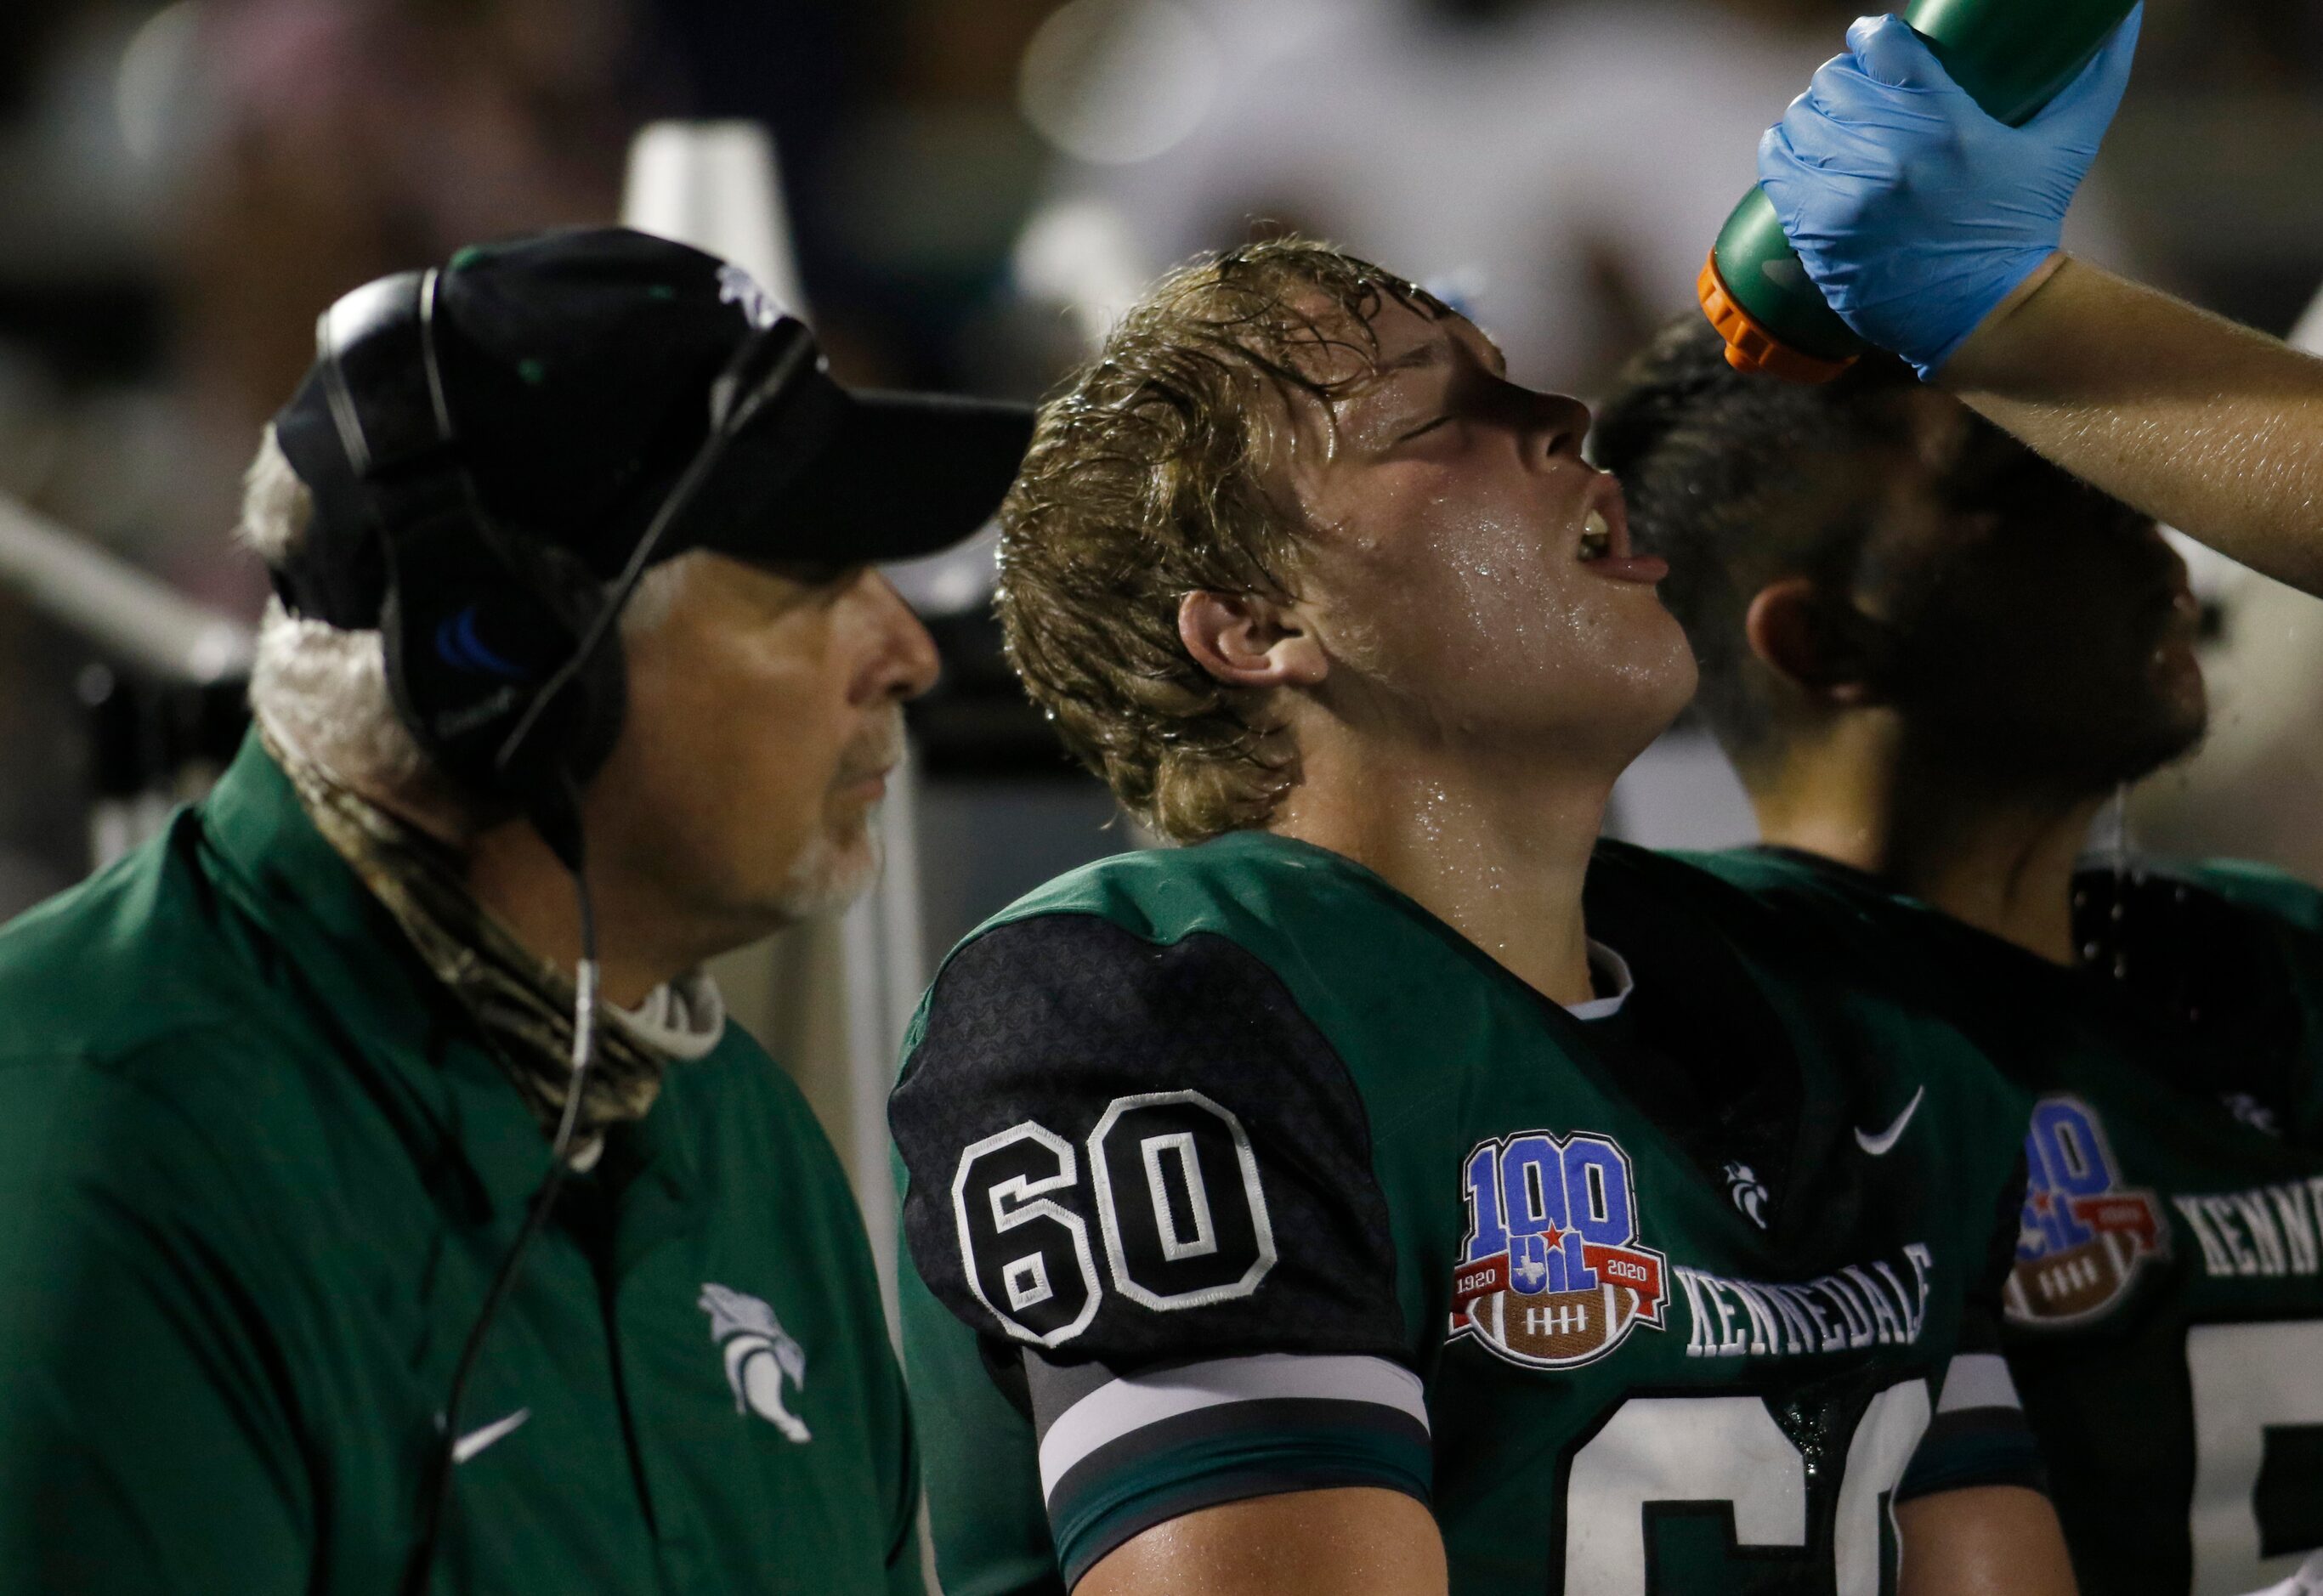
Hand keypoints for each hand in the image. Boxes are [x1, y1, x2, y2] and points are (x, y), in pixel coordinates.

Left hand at [1756, 6, 2141, 377]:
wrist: (1985, 315)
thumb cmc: (2025, 227)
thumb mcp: (2067, 147)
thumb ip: (2095, 75)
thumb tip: (2126, 16)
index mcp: (1943, 124)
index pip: (1880, 46)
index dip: (1873, 38)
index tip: (1878, 46)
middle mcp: (1887, 156)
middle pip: (1831, 80)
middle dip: (1845, 81)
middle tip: (1859, 94)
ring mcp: (1845, 196)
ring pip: (1798, 120)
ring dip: (1813, 118)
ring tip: (1832, 126)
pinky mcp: (1816, 231)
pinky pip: (1777, 167)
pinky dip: (1785, 155)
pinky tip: (1803, 154)